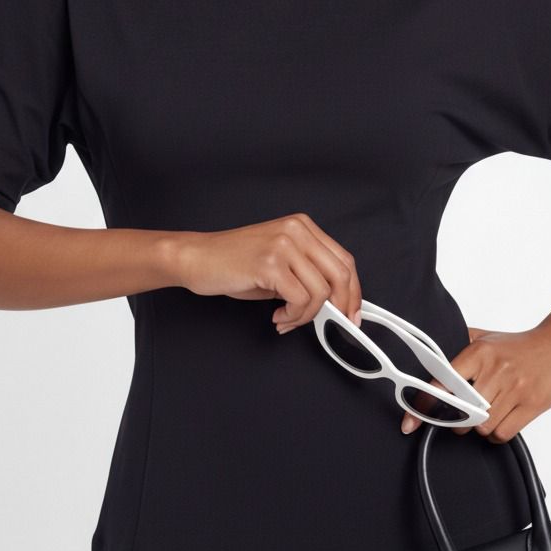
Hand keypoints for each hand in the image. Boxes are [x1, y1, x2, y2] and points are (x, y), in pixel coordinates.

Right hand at [173, 212, 362, 329]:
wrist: (197, 258)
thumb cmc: (233, 262)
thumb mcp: (280, 261)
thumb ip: (308, 274)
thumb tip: (335, 302)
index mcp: (303, 227)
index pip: (344, 260)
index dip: (354, 291)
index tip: (352, 313)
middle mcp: (297, 230)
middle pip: (341, 274)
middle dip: (340, 307)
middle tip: (330, 323)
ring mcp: (284, 245)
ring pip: (320, 292)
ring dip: (306, 316)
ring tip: (287, 318)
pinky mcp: (270, 263)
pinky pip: (300, 300)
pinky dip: (293, 316)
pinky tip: (277, 315)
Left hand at [400, 321, 550, 441]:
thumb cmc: (520, 344)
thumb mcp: (487, 337)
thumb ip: (459, 343)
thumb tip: (431, 352)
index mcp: (478, 352)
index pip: (442, 382)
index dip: (424, 404)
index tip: (410, 421)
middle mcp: (494, 370)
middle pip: (461, 411)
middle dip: (455, 422)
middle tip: (458, 419)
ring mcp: (514, 389)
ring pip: (481, 426)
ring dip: (478, 429)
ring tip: (484, 417)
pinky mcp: (531, 405)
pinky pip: (503, 433)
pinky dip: (496, 435)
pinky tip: (499, 423)